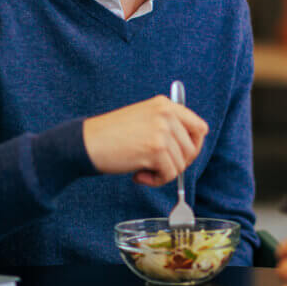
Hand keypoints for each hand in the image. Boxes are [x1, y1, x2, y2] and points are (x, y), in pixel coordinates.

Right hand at [82, 95, 208, 186]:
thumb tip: (193, 147)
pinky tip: (139, 176)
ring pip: (181, 164)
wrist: (87, 143)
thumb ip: (168, 126)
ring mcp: (162, 130)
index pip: (199, 127)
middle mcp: (167, 114)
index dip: (193, 146)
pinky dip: (156, 181)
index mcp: (166, 104)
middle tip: (159, 167)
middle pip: (193, 149)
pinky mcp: (156, 149)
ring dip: (163, 173)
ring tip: (143, 169)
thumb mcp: (145, 119)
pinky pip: (169, 174)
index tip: (181, 156)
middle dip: (178, 163)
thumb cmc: (113, 135)